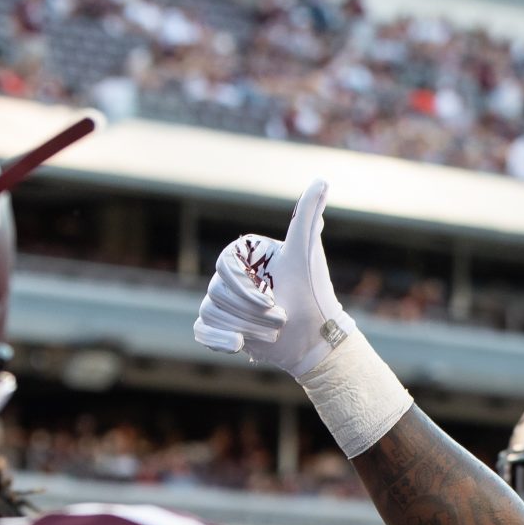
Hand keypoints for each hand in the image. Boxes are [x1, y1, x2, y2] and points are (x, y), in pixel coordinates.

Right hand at [192, 180, 357, 376]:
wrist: (315, 337)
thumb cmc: (313, 292)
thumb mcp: (306, 252)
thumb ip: (308, 214)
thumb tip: (321, 179)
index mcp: (244, 256)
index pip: (224, 266)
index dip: (244, 288)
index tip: (270, 300)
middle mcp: (229, 277)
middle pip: (217, 293)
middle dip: (251, 313)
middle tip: (281, 320)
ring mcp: (222, 302)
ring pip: (211, 312)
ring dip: (245, 327)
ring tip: (273, 333)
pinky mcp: (220, 327)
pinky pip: (202, 330)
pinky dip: (217, 339)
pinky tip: (237, 345)